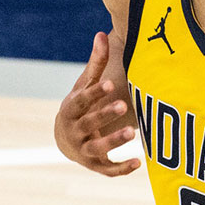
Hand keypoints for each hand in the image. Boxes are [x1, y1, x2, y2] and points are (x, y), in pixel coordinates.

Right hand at [54, 32, 140, 175]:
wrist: (66, 139)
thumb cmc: (81, 106)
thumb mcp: (84, 86)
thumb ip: (96, 64)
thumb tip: (100, 34)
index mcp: (71, 109)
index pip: (81, 100)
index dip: (94, 93)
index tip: (110, 84)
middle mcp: (74, 131)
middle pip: (88, 123)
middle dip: (104, 115)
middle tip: (123, 105)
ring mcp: (83, 150)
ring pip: (97, 148)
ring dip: (113, 141)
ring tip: (132, 133)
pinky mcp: (94, 165)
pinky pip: (107, 170)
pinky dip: (121, 169)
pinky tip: (138, 163)